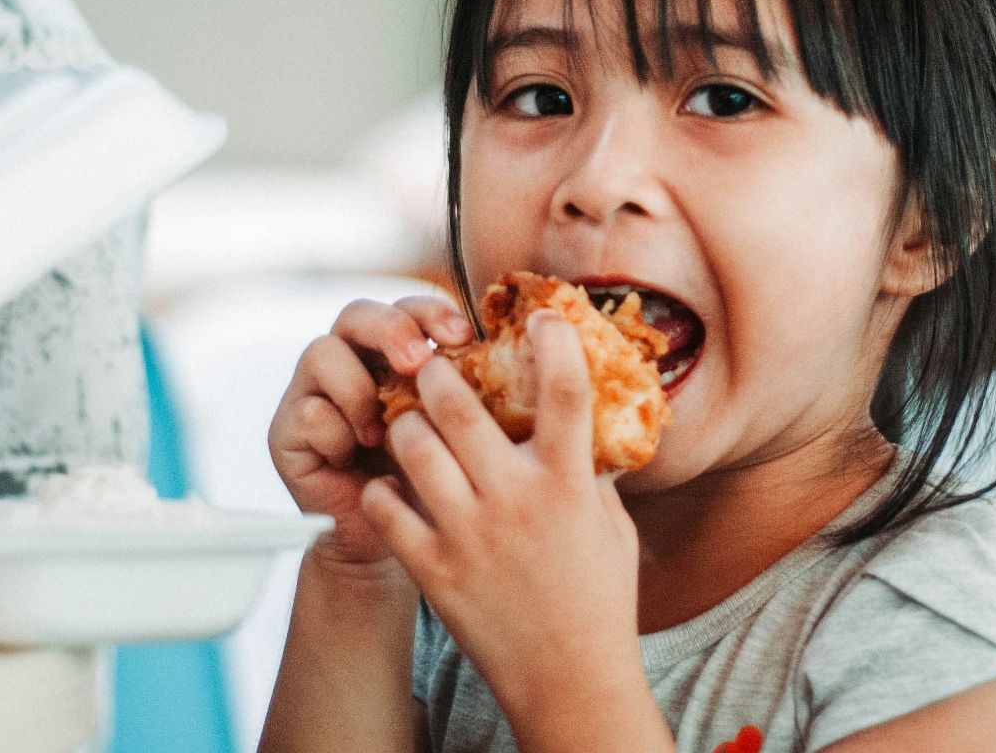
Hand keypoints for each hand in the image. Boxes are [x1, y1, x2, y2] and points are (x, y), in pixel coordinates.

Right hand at [269, 296, 472, 574]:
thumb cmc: (428, 482)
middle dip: (390, 330)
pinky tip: (356, 460)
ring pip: (321, 353)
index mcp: (392, 354)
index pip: (406, 308)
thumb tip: (508, 359)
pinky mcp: (286, 430)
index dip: (431, 312)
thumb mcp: (454, 432)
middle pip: (356, 314)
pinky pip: (307, 413)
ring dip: (358, 388)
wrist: (386, 543)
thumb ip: (465, 391)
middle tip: (418, 362)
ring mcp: (312, 392)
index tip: (464, 336)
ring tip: (380, 430)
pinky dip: (337, 435)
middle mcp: (349, 362)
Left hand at [362, 310, 648, 721]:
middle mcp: (514, 500)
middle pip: (458, 406)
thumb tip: (591, 424)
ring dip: (405, 425)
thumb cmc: (598, 599)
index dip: (553, 340)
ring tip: (408, 424)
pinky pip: (386, 507)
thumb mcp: (611, 526)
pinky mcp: (432, 569)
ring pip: (411, 447)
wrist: (569, 680)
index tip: (541, 314)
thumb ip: (594, 473)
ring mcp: (468, 534)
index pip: (565, 391)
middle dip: (438, 374)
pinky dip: (384, 489)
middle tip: (433, 367)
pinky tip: (393, 487)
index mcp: (568, 484)